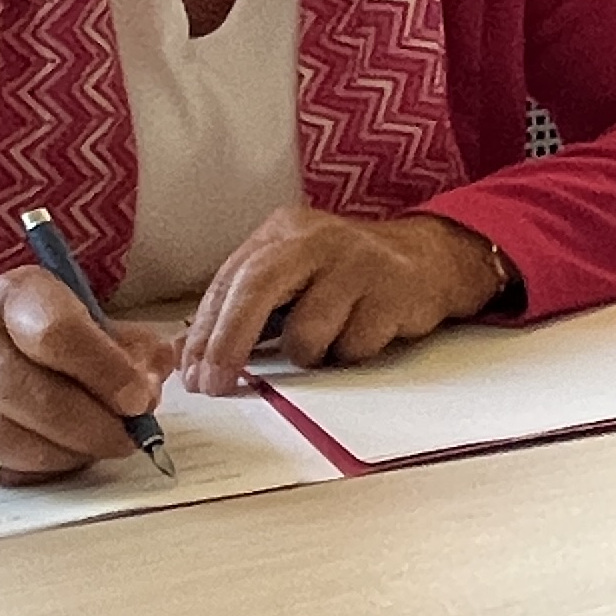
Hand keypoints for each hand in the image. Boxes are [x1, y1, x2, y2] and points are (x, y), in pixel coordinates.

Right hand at [0, 268, 174, 484]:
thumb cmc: (26, 331)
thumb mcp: (77, 314)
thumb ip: (125, 346)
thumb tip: (150, 386)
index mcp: (17, 297)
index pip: (58, 335)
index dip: (105, 373)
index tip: (139, 401)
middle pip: (33, 396)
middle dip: (92, 427)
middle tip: (127, 439)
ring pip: (8, 439)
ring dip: (65, 454)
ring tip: (93, 449)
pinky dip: (35, 470)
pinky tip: (58, 458)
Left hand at [171, 207, 507, 396]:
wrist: (428, 260)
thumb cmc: (346, 276)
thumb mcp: (291, 277)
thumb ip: (243, 307)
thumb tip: (187, 354)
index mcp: (283, 231)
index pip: (231, 281)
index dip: (206, 332)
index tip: (193, 372)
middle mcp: (317, 238)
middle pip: (257, 289)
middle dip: (229, 344)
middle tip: (216, 384)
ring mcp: (358, 261)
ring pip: (306, 332)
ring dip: (309, 354)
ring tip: (327, 342)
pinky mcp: (393, 289)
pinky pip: (352, 346)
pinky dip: (350, 353)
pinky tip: (362, 333)